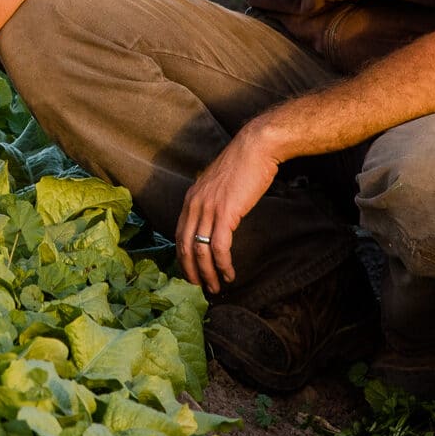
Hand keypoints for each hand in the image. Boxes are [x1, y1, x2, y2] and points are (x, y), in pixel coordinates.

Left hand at [176, 134, 280, 294]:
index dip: (183, 257)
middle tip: (199, 287)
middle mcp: (194, 204)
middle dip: (191, 270)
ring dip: (208, 273)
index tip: (189, 272)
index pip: (179, 234)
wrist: (255, 148)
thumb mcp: (218, 184)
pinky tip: (229, 274)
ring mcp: (208, 209)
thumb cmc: (242, 165)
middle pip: (185, 246)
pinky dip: (223, 264)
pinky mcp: (225, 213)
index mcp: (191, 198)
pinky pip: (219, 246)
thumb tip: (216, 220)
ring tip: (216, 287)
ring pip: (201, 250)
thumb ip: (211, 202)